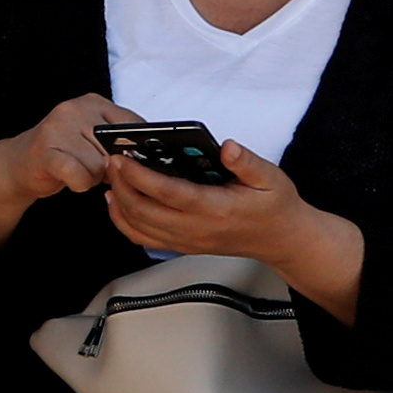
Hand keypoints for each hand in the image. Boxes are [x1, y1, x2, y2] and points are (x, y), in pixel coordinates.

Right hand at [0, 94, 131, 219]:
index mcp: (94, 102)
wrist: (16, 163)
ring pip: (100, 165)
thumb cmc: (64, 153)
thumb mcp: (95, 138)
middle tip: (92, 166)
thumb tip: (149, 158)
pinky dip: (79, 183)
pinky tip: (69, 179)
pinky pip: (78, 174)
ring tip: (77, 170)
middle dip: (111, 166)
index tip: (122, 160)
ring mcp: (57, 127)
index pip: (136, 126)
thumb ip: (120, 140)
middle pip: (118, 149)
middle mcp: (75, 108)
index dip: (135, 151)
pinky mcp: (44, 151)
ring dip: (93, 178)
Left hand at [103, 130, 336, 273]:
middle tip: (110, 160)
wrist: (281, 239)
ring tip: (111, 176)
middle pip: (144, 210)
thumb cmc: (275, 207)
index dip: (140, 176)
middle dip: (121, 184)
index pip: (168, 193)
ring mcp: (187, 240)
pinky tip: (116, 203)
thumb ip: (247, 162)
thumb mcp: (271, 178)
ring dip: (118, 201)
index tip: (122, 158)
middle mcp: (197, 228)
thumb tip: (228, 147)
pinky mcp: (182, 246)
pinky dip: (123, 222)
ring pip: (139, 226)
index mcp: (216, 209)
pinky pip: (144, 238)